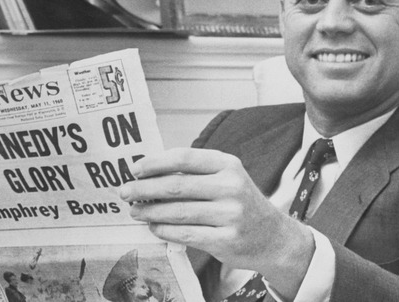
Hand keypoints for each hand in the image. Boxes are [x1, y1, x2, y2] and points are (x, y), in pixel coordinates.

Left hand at [119, 148, 313, 297]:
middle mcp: (231, 187)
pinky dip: (165, 230)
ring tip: (135, 211)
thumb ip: (195, 174)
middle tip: (125, 192)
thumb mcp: (226, 178)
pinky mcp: (227, 240)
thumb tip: (148, 174)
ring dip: (150, 212)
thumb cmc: (239, 203)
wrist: (273, 237)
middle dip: (144, 189)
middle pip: (176, 186)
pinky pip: (186, 234)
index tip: (134, 169)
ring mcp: (231, 215)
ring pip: (178, 212)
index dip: (155, 163)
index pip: (184, 158)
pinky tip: (154, 227)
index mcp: (228, 164)